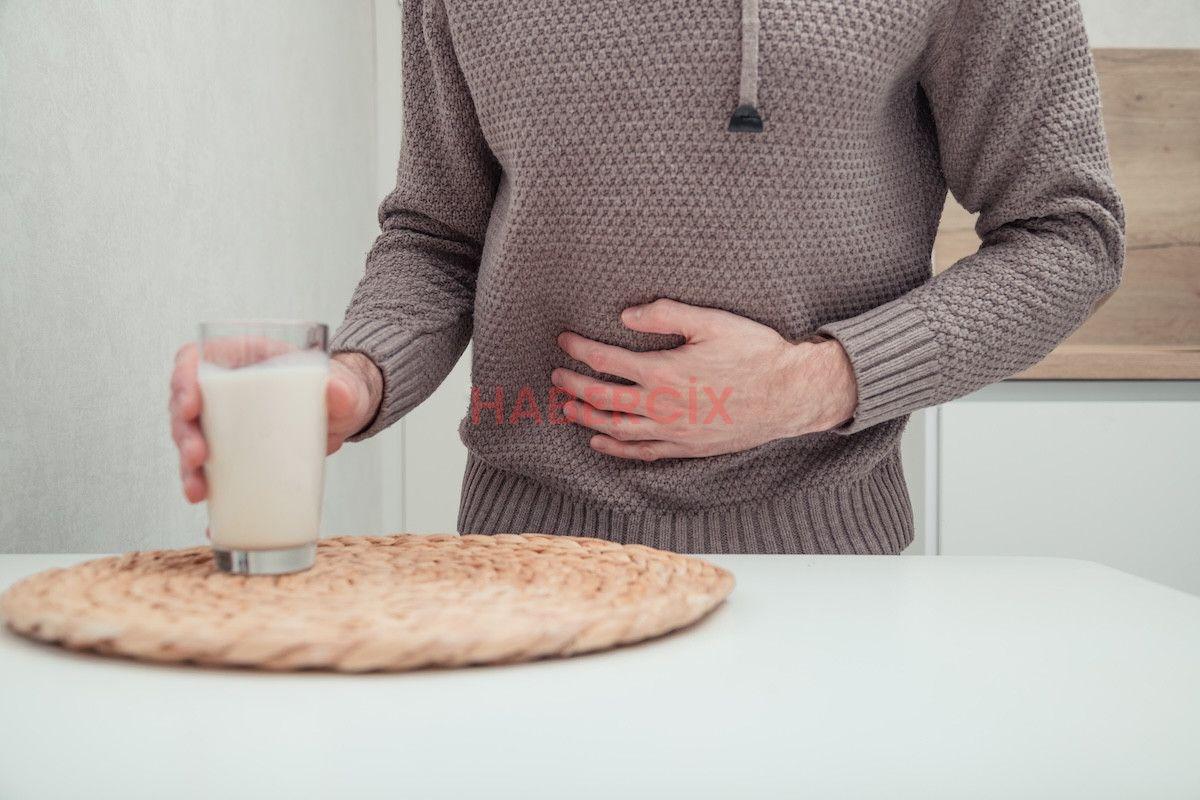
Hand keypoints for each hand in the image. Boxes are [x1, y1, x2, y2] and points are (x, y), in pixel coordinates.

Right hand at [169, 344, 381, 502]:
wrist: (346, 416)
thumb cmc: (338, 389)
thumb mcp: (344, 386)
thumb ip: (344, 388)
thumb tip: (338, 391)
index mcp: (243, 358)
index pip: (194, 359)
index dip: (182, 379)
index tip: (191, 404)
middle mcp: (225, 390)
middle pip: (185, 406)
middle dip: (183, 433)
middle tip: (198, 455)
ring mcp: (226, 422)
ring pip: (190, 440)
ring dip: (187, 467)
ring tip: (199, 490)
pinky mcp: (234, 452)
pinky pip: (209, 469)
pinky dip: (205, 489)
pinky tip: (209, 511)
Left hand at [552, 299, 857, 460]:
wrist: (789, 395)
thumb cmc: (755, 352)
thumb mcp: (712, 322)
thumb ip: (666, 315)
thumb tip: (626, 314)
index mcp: (663, 371)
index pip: (606, 360)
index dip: (580, 350)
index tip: (564, 341)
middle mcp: (661, 406)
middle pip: (602, 398)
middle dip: (573, 386)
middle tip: (556, 377)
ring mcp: (673, 431)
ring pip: (616, 428)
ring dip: (587, 418)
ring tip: (568, 409)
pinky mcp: (687, 447)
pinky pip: (642, 452)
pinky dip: (616, 448)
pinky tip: (600, 441)